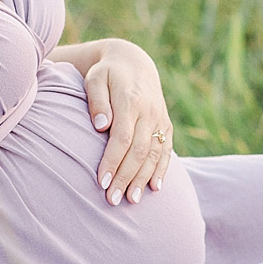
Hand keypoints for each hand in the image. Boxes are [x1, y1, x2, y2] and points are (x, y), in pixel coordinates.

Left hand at [80, 39, 174, 204]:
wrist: (134, 63)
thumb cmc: (107, 74)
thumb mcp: (95, 79)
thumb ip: (97, 101)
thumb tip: (101, 126)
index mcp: (131, 100)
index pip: (122, 138)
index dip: (113, 161)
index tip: (101, 182)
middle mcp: (149, 112)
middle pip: (139, 151)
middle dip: (126, 177)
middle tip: (112, 200)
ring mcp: (160, 119)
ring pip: (155, 154)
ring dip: (143, 179)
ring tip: (131, 200)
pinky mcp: (166, 125)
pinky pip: (167, 150)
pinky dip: (162, 170)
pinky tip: (155, 187)